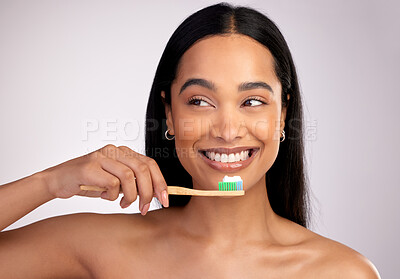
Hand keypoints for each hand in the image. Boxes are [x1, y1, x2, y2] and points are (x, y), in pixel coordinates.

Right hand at [41, 144, 168, 213]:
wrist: (58, 180)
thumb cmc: (88, 182)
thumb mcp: (115, 182)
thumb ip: (133, 184)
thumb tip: (156, 194)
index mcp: (123, 152)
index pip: (150, 164)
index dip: (160, 182)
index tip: (164, 199)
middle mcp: (114, 151)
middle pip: (143, 169)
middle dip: (148, 192)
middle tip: (144, 208)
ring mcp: (101, 157)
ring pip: (129, 176)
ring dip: (130, 195)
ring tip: (123, 204)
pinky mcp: (89, 166)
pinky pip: (112, 183)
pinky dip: (112, 195)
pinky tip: (104, 196)